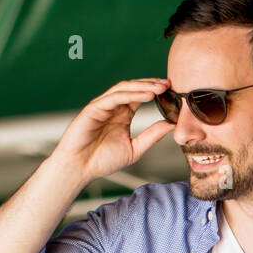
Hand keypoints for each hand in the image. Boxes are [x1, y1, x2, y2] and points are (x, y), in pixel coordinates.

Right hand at [51, 78, 174, 185]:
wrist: (79, 168)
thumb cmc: (102, 161)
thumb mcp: (135, 148)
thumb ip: (151, 136)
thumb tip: (171, 125)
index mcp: (122, 115)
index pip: (140, 97)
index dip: (156, 92)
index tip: (173, 91)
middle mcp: (113, 108)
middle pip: (134, 89)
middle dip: (151, 85)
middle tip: (169, 84)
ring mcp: (103, 106)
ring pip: (124, 89)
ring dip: (143, 86)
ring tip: (160, 87)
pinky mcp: (93, 108)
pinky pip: (114, 97)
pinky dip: (131, 94)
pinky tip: (147, 95)